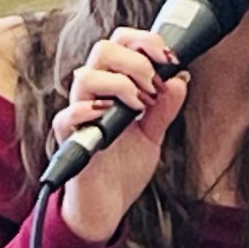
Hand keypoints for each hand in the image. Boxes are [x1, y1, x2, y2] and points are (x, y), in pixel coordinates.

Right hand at [51, 28, 188, 242]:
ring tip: (139, 107)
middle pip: (102, 49)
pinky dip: (91, 112)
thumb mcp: (154, 135)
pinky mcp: (68, 139)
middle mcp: (93, 95)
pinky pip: (69, 115)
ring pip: (85, 76)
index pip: (120, 43)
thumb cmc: (123, 169)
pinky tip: (112, 121)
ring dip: (119, 85)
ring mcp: (79, 115)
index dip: (144, 41)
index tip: (169, 58)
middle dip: (136, 60)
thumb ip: (165, 107)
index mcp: (113, 87)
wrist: (108, 206)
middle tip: (153, 86)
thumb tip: (179, 78)